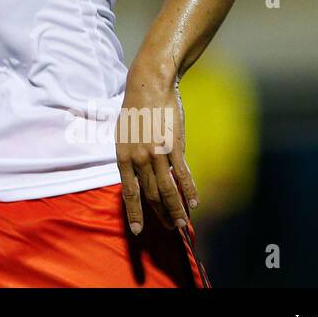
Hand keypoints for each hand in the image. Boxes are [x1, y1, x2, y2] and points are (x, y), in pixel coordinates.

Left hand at [115, 69, 197, 235]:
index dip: (134, 212)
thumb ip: (132, 156)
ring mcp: (157, 153)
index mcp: (123, 156)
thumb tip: (141, 174)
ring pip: (167, 190)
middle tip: (168, 228)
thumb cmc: (136, 108)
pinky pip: (183, 174)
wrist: (149, 85)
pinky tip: (194, 202)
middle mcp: (139, 158)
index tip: (137, 231)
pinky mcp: (174, 146)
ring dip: (176, 209)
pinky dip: (189, 190)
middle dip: (160, 214)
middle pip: (151, 195)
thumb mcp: (124, 133)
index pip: (129, 192)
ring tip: (182, 224)